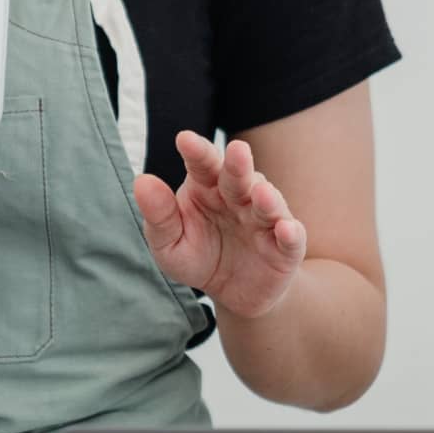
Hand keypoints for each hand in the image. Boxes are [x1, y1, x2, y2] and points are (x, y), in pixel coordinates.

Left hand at [132, 131, 306, 319]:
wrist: (233, 294)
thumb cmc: (199, 256)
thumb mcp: (170, 243)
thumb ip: (158, 215)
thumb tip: (141, 181)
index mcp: (207, 187)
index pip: (202, 164)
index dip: (196, 151)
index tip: (184, 139)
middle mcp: (239, 197)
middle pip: (239, 176)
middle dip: (239, 164)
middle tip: (237, 150)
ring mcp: (265, 220)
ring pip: (269, 203)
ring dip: (268, 198)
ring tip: (262, 193)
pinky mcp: (285, 247)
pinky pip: (292, 237)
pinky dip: (291, 233)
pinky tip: (287, 229)